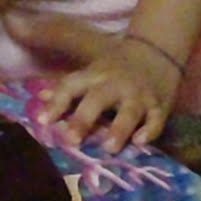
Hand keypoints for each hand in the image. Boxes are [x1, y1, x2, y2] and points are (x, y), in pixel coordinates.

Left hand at [9, 13, 182, 152]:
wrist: (157, 52)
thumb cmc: (116, 66)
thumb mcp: (91, 70)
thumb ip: (67, 86)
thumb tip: (40, 96)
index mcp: (94, 75)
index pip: (71, 86)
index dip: (56, 102)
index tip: (42, 121)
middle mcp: (114, 85)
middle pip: (97, 100)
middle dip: (84, 119)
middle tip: (71, 140)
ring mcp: (138, 95)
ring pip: (129, 111)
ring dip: (119, 129)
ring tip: (109, 148)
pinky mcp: (160, 105)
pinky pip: (157, 119)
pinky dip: (150, 130)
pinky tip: (141, 142)